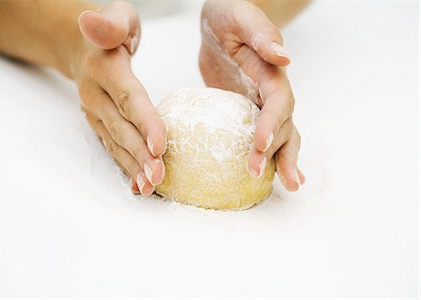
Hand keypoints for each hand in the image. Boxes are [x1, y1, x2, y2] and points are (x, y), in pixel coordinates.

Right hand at [72, 1, 165, 195]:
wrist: (80, 47)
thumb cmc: (111, 30)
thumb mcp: (117, 14)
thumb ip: (111, 22)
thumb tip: (90, 22)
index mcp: (104, 67)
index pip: (128, 97)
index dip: (144, 122)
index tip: (159, 147)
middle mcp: (96, 94)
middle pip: (122, 128)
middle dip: (140, 155)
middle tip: (159, 178)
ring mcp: (95, 113)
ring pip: (116, 143)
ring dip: (133, 167)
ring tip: (150, 188)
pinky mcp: (99, 123)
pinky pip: (113, 146)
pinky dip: (125, 166)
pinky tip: (138, 183)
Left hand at [199, 0, 304, 190]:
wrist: (221, 24)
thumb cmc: (230, 16)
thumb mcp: (241, 18)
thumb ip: (262, 35)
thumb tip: (284, 56)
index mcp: (272, 73)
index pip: (277, 103)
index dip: (272, 124)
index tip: (261, 145)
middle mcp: (272, 92)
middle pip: (284, 126)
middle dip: (278, 152)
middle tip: (269, 175)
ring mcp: (260, 104)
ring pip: (280, 136)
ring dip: (282, 161)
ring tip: (289, 185)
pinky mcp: (246, 112)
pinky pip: (257, 136)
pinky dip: (264, 155)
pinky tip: (263, 174)